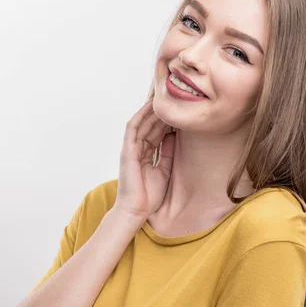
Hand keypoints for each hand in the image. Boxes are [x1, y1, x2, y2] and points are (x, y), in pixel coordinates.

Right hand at [114, 98, 175, 218]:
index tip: (178, 109)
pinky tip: (150, 107)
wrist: (136, 210)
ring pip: (142, 123)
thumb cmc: (149, 196)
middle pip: (149, 125)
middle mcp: (136, 149)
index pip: (156, 132)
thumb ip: (166, 153)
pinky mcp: (127, 151)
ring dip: (151, 110)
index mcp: (144, 154)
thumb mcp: (163, 170)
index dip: (166, 120)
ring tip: (162, 96)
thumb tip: (173, 137)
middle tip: (172, 97)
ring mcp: (130, 149)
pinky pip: (133, 129)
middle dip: (160, 111)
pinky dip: (141, 116)